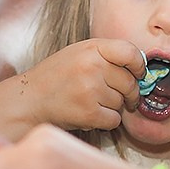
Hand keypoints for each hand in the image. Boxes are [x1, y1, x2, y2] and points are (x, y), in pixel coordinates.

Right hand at [14, 39, 145, 131]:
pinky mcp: (89, 112)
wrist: (28, 100)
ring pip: (121, 103)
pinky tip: (89, 114)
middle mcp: (93, 66)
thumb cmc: (56, 77)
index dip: (139, 66)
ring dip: (111, 107)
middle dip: (127, 93)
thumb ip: (107, 56)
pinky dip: (105, 121)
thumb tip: (140, 68)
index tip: (138, 74)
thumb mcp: (79, 54)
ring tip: (90, 102)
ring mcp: (91, 89)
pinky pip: (114, 120)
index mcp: (92, 48)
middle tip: (114, 95)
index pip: (131, 53)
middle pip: (130, 83)